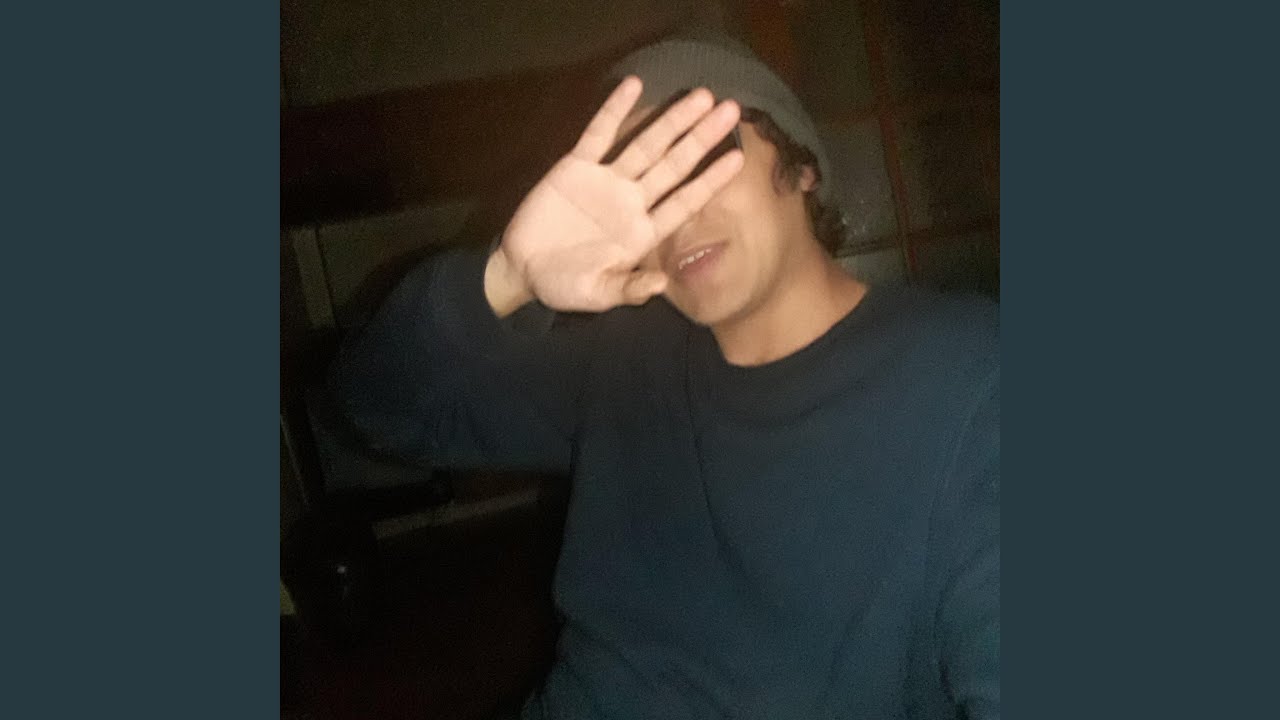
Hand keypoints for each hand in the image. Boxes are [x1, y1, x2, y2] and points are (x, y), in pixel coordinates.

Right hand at [486, 77, 742, 315]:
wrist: (523, 269)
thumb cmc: (565, 286)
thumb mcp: (597, 295)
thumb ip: (628, 289)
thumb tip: (662, 285)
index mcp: (644, 232)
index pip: (685, 201)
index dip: (711, 180)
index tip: (738, 159)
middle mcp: (632, 201)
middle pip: (674, 165)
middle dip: (701, 138)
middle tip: (731, 110)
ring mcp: (606, 180)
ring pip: (645, 144)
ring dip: (672, 120)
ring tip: (701, 96)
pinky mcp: (576, 167)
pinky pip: (599, 134)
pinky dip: (615, 110)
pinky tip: (635, 84)